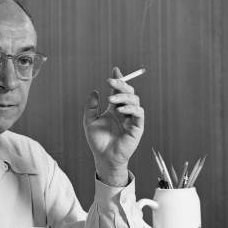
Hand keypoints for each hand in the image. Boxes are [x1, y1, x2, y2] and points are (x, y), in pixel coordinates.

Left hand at [83, 67, 144, 186]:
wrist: (104, 157)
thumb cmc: (97, 141)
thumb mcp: (89, 120)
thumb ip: (91, 106)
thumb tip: (95, 91)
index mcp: (114, 109)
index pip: (119, 91)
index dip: (119, 80)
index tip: (115, 70)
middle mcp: (124, 112)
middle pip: (128, 92)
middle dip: (121, 84)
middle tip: (110, 82)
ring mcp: (132, 119)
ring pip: (134, 100)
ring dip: (124, 96)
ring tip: (112, 99)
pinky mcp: (137, 127)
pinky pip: (139, 113)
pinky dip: (131, 109)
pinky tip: (120, 109)